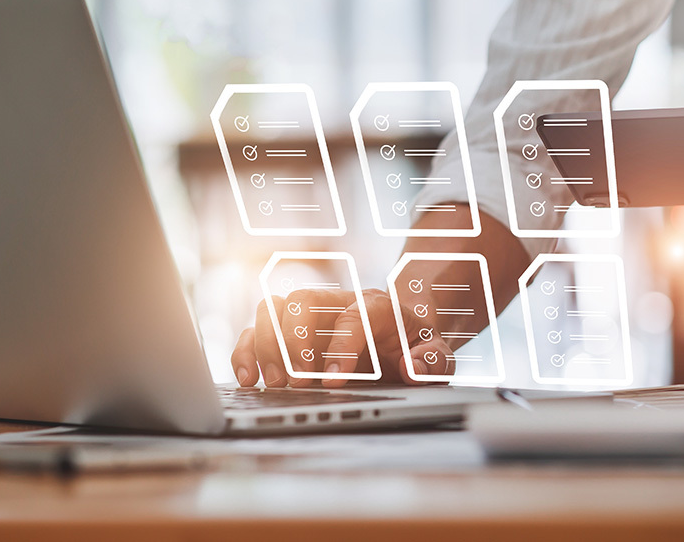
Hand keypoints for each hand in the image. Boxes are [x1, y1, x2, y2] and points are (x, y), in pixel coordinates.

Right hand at [230, 288, 455, 387]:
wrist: (402, 331)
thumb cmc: (416, 343)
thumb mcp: (437, 353)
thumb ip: (434, 360)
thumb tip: (413, 369)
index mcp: (377, 306)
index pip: (354, 315)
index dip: (341, 347)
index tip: (332, 380)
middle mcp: (337, 303)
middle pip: (303, 300)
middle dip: (294, 340)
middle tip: (296, 382)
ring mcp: (310, 317)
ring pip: (273, 308)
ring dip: (265, 344)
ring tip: (274, 383)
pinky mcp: (290, 333)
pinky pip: (256, 329)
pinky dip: (246, 350)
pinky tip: (248, 378)